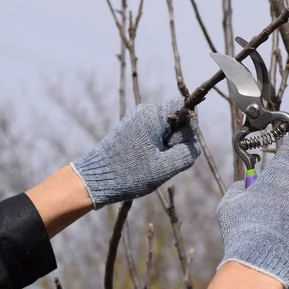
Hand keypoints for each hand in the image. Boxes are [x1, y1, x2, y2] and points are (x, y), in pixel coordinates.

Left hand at [71, 99, 199, 208]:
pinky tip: (145, 163)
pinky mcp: (131, 131)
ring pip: (166, 130)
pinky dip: (156, 149)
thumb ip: (187, 153)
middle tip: (163, 160)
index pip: (184, 107)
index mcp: (153, 115)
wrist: (94, 180)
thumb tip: (194, 145)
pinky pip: (154, 135)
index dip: (189, 128)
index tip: (177, 146)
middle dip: (176, 140)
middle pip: (176, 120)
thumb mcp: (165, 167)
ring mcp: (136, 121)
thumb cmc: (130, 173)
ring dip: (166, 147)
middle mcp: (144, 112)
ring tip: (152, 164)